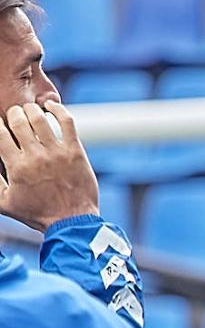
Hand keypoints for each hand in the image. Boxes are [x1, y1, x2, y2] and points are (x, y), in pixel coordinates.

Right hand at [0, 101, 98, 231]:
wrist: (72, 221)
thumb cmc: (38, 214)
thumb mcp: (5, 203)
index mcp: (16, 167)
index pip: (0, 134)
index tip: (0, 124)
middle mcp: (35, 157)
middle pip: (18, 121)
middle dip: (13, 114)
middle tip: (14, 115)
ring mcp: (57, 153)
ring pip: (40, 119)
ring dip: (31, 110)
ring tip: (30, 110)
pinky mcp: (75, 152)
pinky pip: (67, 122)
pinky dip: (58, 110)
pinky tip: (50, 106)